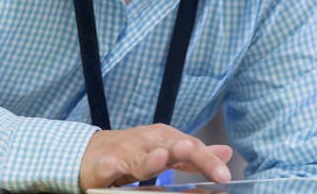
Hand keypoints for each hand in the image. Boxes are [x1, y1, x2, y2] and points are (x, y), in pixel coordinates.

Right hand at [78, 123, 232, 189]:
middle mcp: (147, 143)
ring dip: (150, 159)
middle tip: (192, 153)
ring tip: (162, 158)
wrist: (89, 153)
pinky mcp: (103, 165)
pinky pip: (109, 167)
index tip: (224, 176)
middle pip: (169, 147)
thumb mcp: (166, 151)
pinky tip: (114, 171)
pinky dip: (112, 168)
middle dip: (182, 150)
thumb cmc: (132, 153)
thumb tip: (226, 152)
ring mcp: (125, 153)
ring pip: (139, 158)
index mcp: (165, 139)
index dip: (207, 160)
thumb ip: (193, 155)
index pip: (191, 147)